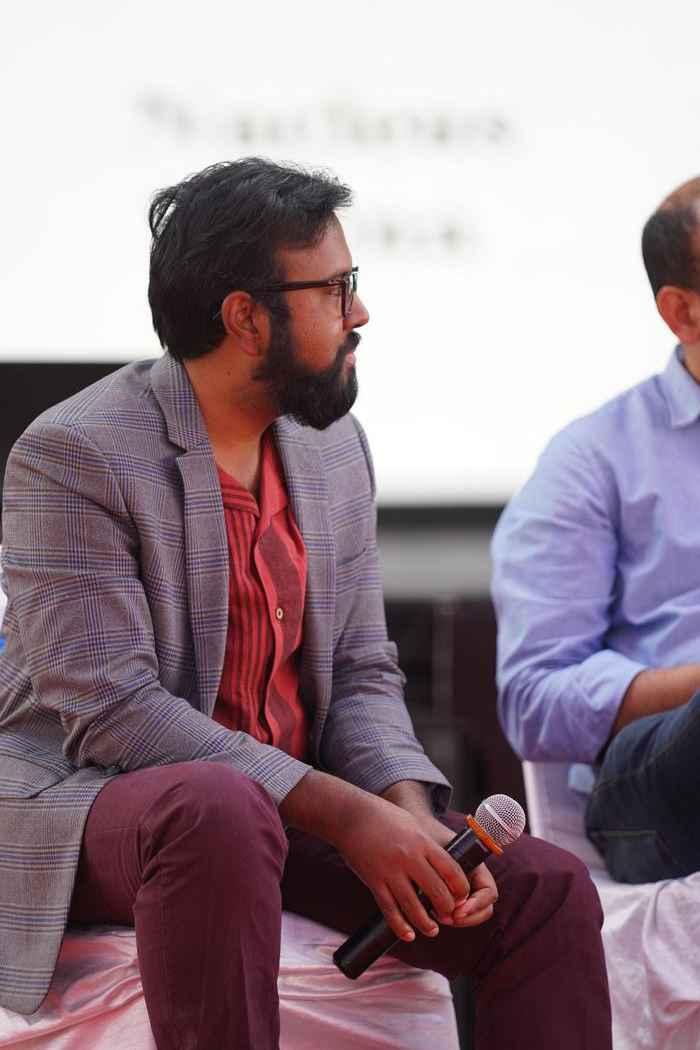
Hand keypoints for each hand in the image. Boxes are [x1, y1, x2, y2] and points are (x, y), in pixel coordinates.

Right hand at [333, 794, 471, 943]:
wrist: (351, 815)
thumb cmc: (384, 817)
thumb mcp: (412, 825)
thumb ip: (428, 847)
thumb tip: (446, 868)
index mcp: (422, 842)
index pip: (451, 871)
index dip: (461, 889)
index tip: (463, 897)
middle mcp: (408, 857)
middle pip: (436, 891)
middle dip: (447, 908)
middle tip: (448, 915)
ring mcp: (390, 871)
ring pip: (413, 906)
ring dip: (426, 923)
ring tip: (432, 930)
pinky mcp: (374, 881)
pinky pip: (389, 909)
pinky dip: (400, 925)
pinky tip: (408, 934)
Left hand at [411, 812, 497, 928]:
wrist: (414, 830)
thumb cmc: (426, 834)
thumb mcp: (437, 847)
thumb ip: (445, 867)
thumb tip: (451, 896)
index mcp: (476, 865)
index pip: (489, 892)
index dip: (477, 904)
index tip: (458, 911)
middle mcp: (473, 878)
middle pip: (484, 908)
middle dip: (468, 917)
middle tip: (448, 919)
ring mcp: (463, 889)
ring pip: (471, 914)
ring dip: (458, 920)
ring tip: (438, 917)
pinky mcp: (450, 897)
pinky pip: (456, 914)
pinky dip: (448, 918)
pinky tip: (432, 913)